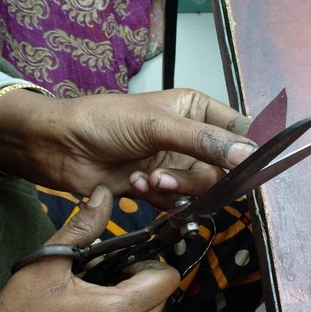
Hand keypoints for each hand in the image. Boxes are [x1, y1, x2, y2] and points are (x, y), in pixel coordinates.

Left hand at [0, 88, 255, 207]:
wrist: (60, 147)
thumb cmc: (105, 121)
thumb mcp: (157, 125)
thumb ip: (204, 141)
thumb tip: (249, 155)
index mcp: (198, 110)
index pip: (240, 131)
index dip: (248, 151)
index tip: (250, 170)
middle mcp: (193, 138)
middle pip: (224, 168)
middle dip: (198, 178)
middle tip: (170, 178)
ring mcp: (177, 164)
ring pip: (202, 189)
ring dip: (176, 189)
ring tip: (148, 181)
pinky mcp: (161, 187)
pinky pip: (178, 201)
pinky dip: (159, 197)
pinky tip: (135, 185)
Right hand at [0, 185, 179, 311]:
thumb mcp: (46, 264)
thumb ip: (83, 226)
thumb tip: (105, 194)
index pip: (168, 280)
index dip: (150, 264)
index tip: (121, 263)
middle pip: (158, 300)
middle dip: (137, 283)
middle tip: (99, 278)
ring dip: (126, 306)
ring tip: (88, 302)